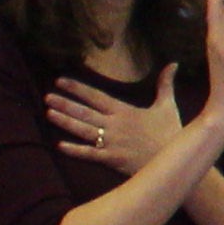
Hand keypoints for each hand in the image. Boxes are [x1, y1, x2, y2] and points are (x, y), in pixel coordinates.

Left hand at [45, 77, 180, 181]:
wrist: (175, 161)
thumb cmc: (172, 133)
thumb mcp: (168, 105)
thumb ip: (166, 84)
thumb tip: (173, 63)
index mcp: (124, 111)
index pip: (96, 96)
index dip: (77, 88)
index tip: (61, 81)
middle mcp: (114, 125)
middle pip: (85, 112)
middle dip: (65, 104)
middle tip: (47, 97)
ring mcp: (112, 143)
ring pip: (83, 130)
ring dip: (65, 122)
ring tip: (49, 113)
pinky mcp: (112, 159)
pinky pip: (90, 154)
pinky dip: (75, 150)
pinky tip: (60, 145)